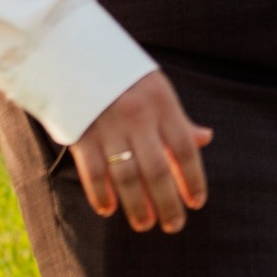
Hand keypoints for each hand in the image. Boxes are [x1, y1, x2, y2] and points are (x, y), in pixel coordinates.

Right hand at [67, 70, 212, 229]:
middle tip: (174, 226)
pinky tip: (108, 209)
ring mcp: (107, 126)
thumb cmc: (121, 74)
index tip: (197, 202)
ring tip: (145, 224)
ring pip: (127, 177)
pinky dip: (101, 194)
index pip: (185, 148)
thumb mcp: (156, 88)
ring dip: (138, 206)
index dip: (193, 179)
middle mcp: (137, 115)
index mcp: (161, 102)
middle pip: (158, 170)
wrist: (71, 50)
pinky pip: (94, 173)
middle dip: (168, 203)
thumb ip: (178, 118)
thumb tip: (205, 139)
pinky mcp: (80, 134)